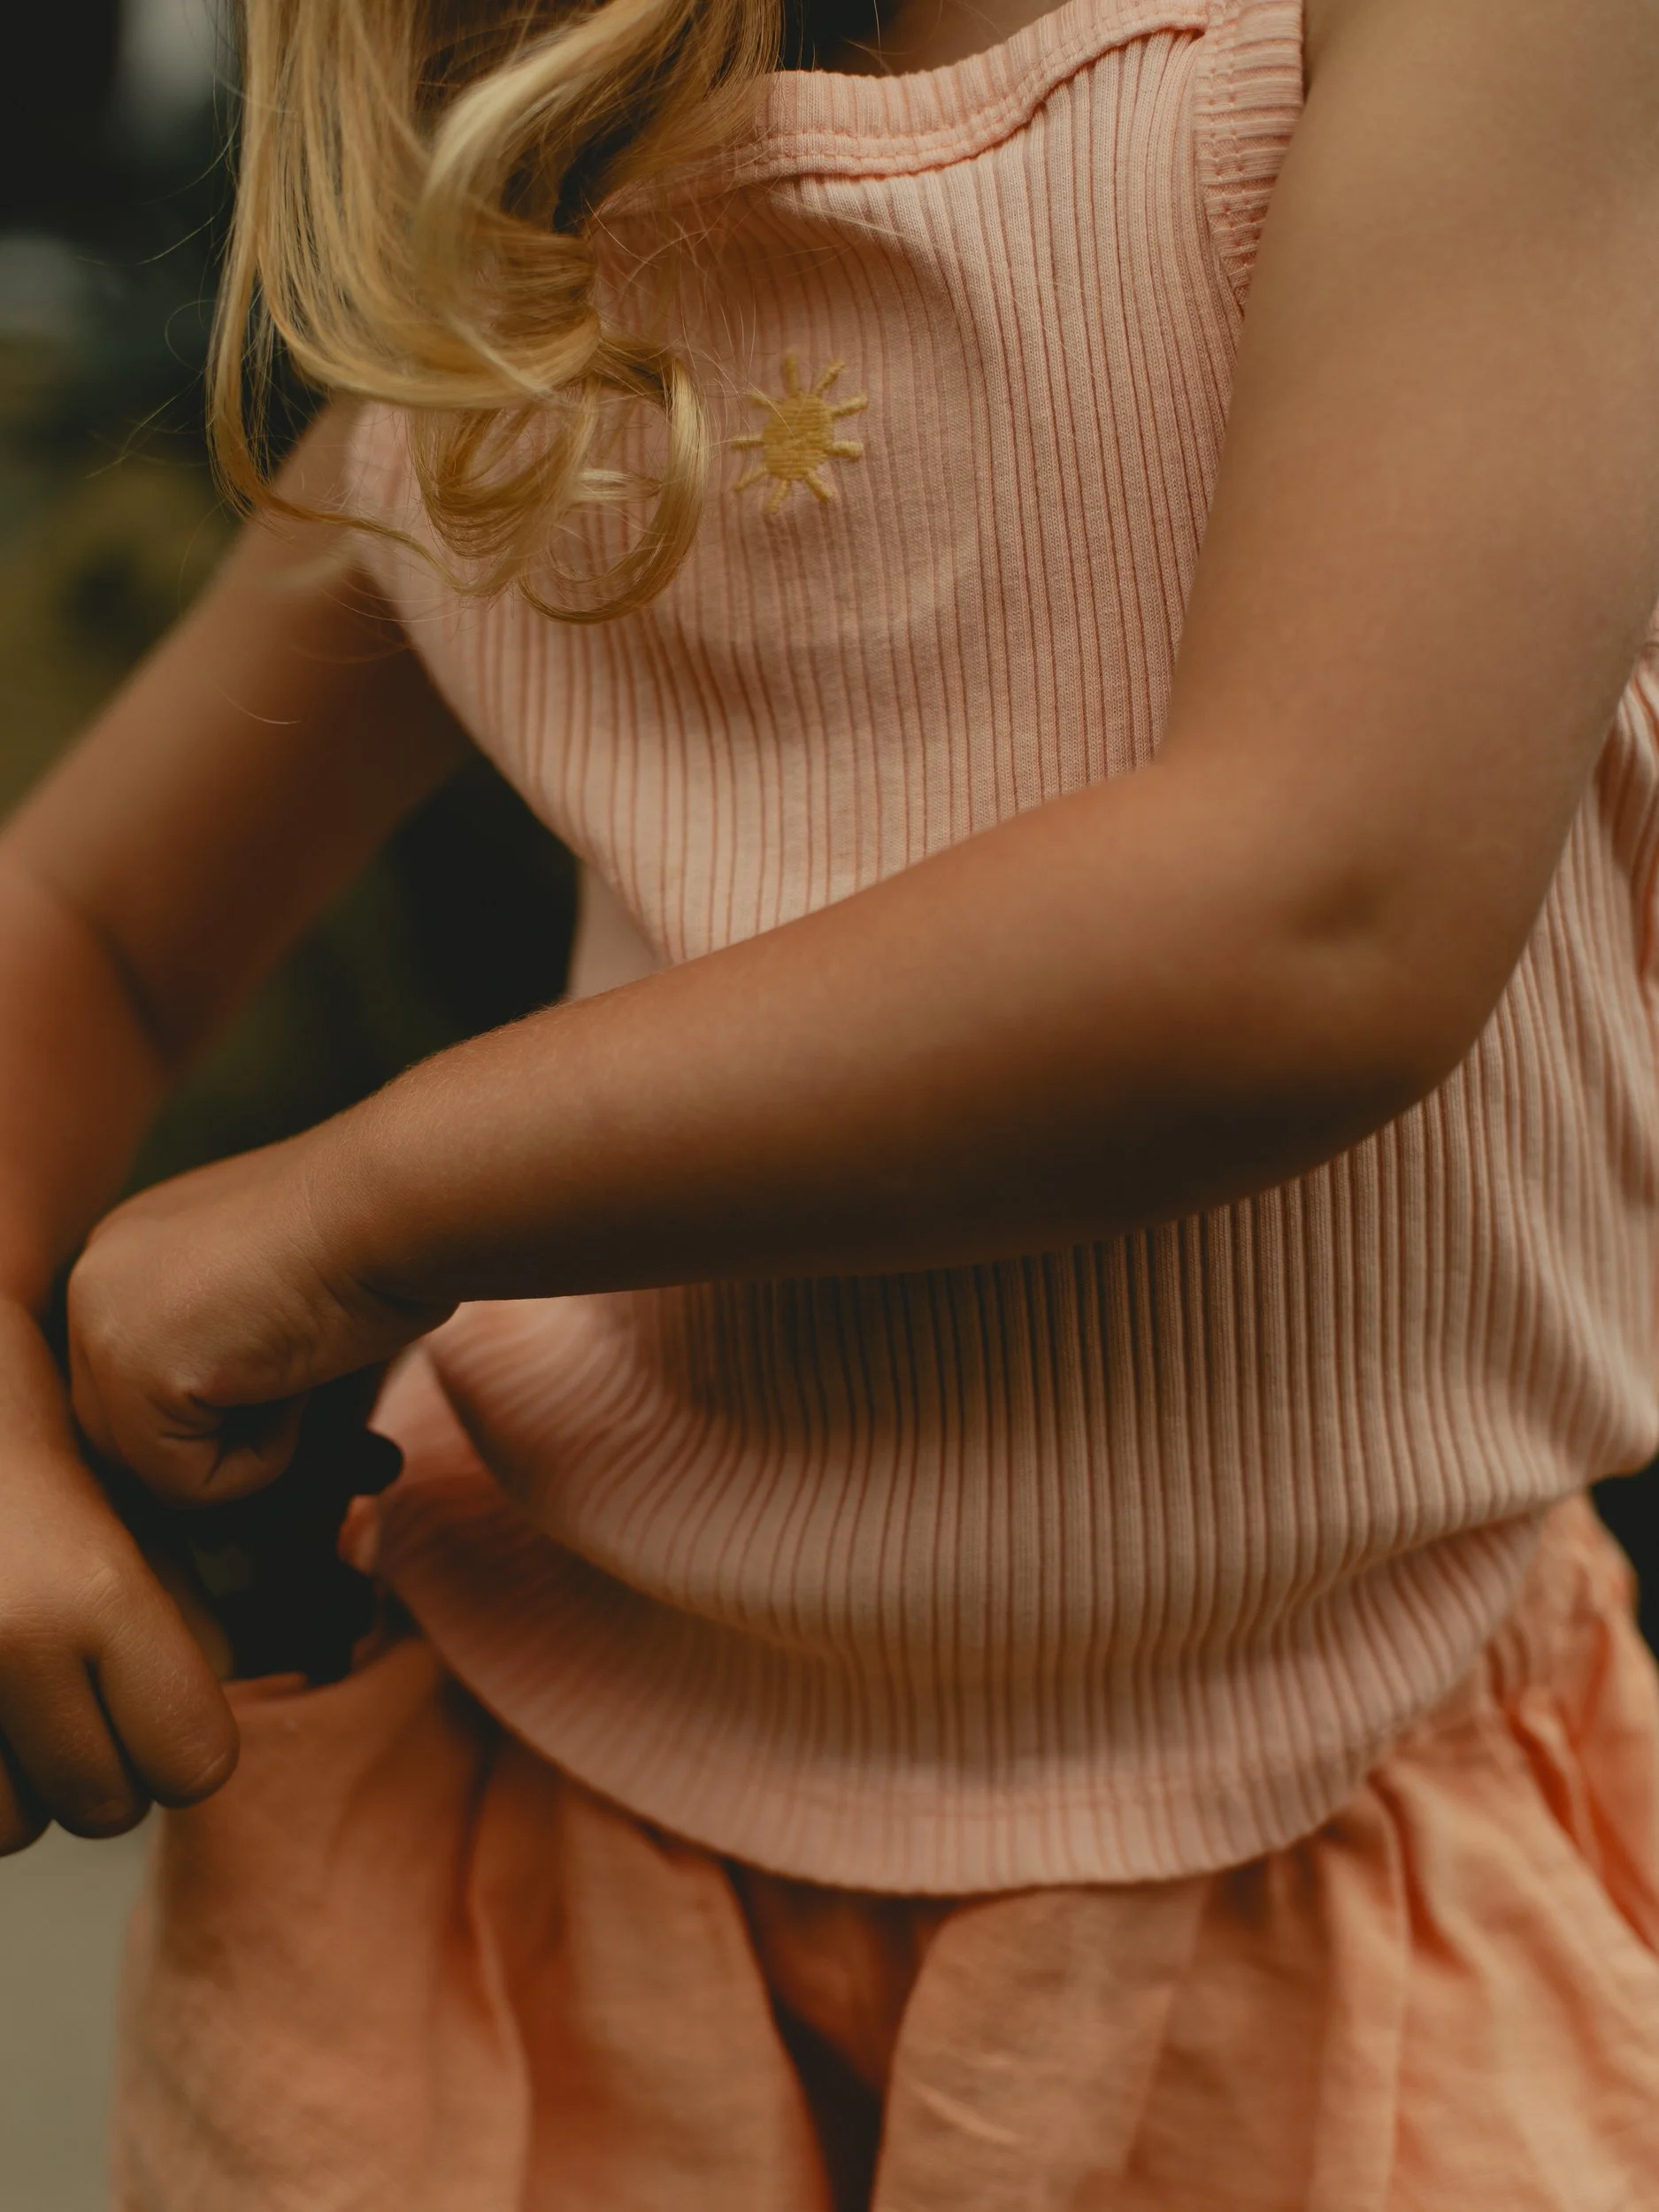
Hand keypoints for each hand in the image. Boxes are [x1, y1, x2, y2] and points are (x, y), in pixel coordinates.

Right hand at [0, 1299, 236, 1853]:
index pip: (196, 1765)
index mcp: (96, 1597)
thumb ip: (190, 1608)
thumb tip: (228, 1705)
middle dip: (110, 1764)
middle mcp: (11, 1649)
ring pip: (19, 1829)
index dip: (189, 1740)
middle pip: (108, 1808)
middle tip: (88, 1696)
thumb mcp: (134, 1502)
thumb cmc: (39, 1440)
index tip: (165, 1699)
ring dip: (29, 1781)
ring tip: (20, 1695)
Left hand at [67, 1128, 450, 1506]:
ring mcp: (104, 1325)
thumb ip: (221, 1334)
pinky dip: (258, 1463)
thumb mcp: (271, 1281)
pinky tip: (298, 1386)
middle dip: (213, 1434)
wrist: (393, 1201)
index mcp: (127, 1250)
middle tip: (298, 1385)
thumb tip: (214, 1433)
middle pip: (122, 1427)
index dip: (216, 1403)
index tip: (291, 1367)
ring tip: (299, 1378)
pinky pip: (184, 1483)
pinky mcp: (137, 1374)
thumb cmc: (370, 1235)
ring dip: (237, 1446)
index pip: (130, 1376)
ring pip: (146, 1462)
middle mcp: (95, 1279)